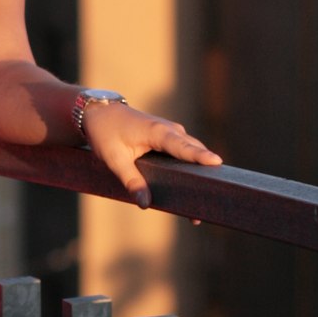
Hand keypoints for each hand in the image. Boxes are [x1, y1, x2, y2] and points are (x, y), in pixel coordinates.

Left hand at [81, 102, 221, 209]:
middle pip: (195, 151)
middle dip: (205, 173)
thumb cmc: (106, 133)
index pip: (183, 146)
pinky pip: (185, 152)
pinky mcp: (169, 139)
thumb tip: (145, 203)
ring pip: (193, 152)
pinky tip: (193, 187)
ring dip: (200, 171)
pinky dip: (191, 166)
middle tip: (211, 200)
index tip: (216, 162)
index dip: (199, 156)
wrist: (100, 113)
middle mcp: (170, 130)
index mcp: (157, 132)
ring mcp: (172, 133)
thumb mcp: (114, 159)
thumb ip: (131, 181)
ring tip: (205, 201)